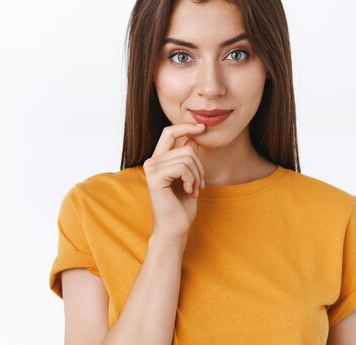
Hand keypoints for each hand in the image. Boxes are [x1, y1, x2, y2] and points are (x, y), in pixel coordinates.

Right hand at [142, 123, 205, 237]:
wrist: (175, 228)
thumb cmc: (181, 206)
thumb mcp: (189, 178)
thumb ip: (188, 159)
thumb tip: (192, 139)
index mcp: (158, 160)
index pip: (169, 132)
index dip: (186, 126)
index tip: (203, 128)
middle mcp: (152, 161)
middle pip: (186, 148)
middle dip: (200, 166)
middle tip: (199, 184)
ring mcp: (152, 168)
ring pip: (187, 157)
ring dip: (197, 176)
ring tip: (194, 190)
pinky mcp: (155, 177)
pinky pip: (183, 167)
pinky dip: (192, 180)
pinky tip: (189, 191)